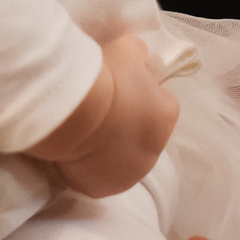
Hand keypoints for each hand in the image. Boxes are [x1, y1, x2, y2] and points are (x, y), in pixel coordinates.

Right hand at [22, 33, 176, 198]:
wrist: (76, 110)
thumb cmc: (106, 76)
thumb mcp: (129, 50)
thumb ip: (139, 57)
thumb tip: (139, 59)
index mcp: (165, 115)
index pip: (159, 105)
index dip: (138, 97)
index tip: (118, 92)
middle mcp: (154, 151)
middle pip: (141, 137)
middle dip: (125, 128)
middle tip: (99, 113)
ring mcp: (128, 175)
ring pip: (120, 161)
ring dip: (109, 150)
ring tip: (83, 133)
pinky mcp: (102, 189)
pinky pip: (97, 177)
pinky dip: (87, 167)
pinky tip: (73, 151)